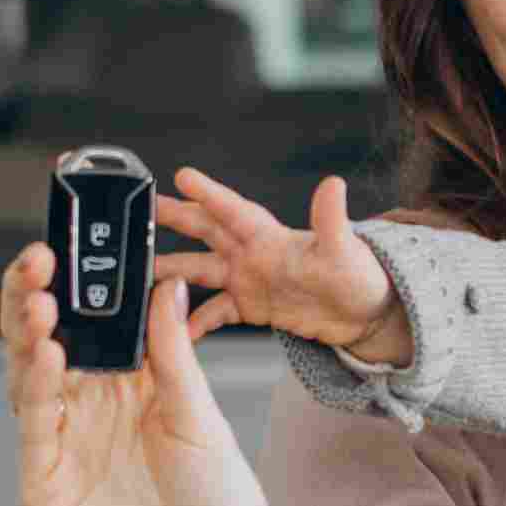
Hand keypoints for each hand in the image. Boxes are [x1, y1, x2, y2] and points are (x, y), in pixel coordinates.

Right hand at [0, 245, 279, 505]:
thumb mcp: (203, 421)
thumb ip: (174, 357)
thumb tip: (161, 285)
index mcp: (130, 387)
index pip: (91, 321)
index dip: (78, 283)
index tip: (77, 239)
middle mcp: (88, 412)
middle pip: (47, 341)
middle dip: (37, 297)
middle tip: (38, 259)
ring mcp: (61, 449)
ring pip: (29, 378)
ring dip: (30, 336)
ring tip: (39, 300)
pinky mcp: (46, 490)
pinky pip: (34, 430)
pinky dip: (36, 391)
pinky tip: (46, 356)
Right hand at [157, 170, 409, 363]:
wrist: (364, 313)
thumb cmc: (359, 276)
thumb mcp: (344, 250)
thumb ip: (331, 220)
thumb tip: (334, 185)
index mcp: (271, 235)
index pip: (234, 209)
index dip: (209, 194)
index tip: (182, 176)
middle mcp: (254, 252)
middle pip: (206, 230)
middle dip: (174, 218)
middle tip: (140, 208)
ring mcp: (249, 278)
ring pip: (201, 270)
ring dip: (172, 270)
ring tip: (141, 272)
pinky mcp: (252, 305)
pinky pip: (215, 311)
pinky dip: (196, 320)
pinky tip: (178, 329)